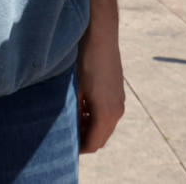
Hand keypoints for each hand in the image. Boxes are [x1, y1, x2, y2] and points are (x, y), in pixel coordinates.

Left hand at [75, 27, 123, 152]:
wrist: (101, 36)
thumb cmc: (84, 61)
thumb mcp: (75, 90)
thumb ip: (74, 112)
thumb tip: (68, 128)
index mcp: (107, 114)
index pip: (93, 143)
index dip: (79, 148)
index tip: (64, 146)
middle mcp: (117, 111)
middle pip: (101, 137)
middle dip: (84, 139)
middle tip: (66, 135)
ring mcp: (120, 101)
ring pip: (105, 125)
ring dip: (90, 127)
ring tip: (71, 120)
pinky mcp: (118, 92)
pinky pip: (108, 113)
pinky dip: (96, 116)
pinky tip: (81, 106)